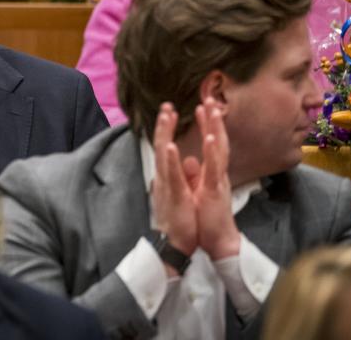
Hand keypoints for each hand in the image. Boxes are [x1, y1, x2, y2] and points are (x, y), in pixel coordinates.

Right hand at [151, 103, 197, 256]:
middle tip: (165, 104)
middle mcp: (165, 177)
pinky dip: (170, 159)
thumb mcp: (184, 193)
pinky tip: (169, 145)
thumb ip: (185, 175)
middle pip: (161, 144)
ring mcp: (168, 185)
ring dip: (164, 133)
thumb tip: (189, 160)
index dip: (167, 128)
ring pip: (163, 154)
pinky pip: (172, 175)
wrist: (177, 246)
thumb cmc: (182, 221)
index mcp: (169, 176)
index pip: (165, 147)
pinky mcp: (174, 195)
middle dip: (163, 123)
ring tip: (165, 114)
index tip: (169, 111)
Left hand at [193, 98, 239, 259]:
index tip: (203, 106)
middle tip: (210, 98)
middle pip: (218, 141)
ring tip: (212, 110)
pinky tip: (211, 137)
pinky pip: (214, 168)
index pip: (211, 144)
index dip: (208, 125)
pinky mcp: (216, 191)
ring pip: (219, 150)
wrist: (219, 242)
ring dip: (215, 128)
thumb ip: (196, 175)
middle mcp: (218, 173)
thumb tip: (190, 159)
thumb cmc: (209, 218)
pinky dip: (212, 152)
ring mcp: (218, 180)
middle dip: (214, 119)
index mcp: (213, 173)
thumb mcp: (199, 192)